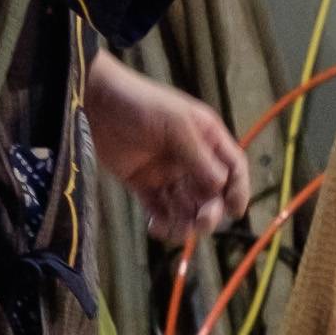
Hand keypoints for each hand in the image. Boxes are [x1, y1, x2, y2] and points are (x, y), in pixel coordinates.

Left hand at [85, 55, 245, 238]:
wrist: (96, 103)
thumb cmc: (140, 103)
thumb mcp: (175, 123)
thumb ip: (198, 155)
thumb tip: (220, 187)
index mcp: (206, 138)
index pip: (233, 167)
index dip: (239, 189)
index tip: (235, 211)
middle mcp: (191, 158)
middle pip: (211, 193)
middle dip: (210, 212)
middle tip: (202, 223)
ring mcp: (167, 172)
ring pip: (186, 206)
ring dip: (185, 222)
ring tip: (175, 231)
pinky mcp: (143, 184)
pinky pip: (159, 209)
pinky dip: (162, 222)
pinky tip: (156, 227)